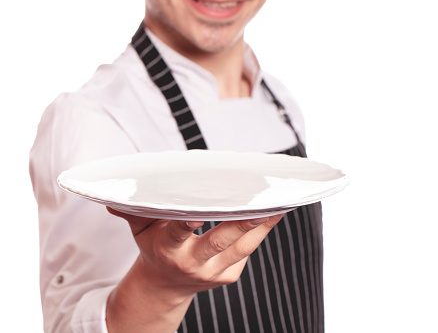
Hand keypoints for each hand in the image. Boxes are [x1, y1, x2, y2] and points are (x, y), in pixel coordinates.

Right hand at [105, 207, 284, 332]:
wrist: (167, 284)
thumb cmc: (156, 248)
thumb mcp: (141, 230)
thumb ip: (132, 212)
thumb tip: (111, 199)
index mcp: (169, 249)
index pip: (179, 233)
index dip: (189, 224)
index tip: (200, 213)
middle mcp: (193, 263)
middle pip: (221, 241)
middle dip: (243, 223)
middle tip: (263, 203)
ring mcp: (214, 273)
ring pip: (243, 247)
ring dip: (263, 225)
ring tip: (280, 204)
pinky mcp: (230, 275)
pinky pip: (248, 251)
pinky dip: (260, 232)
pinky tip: (271, 214)